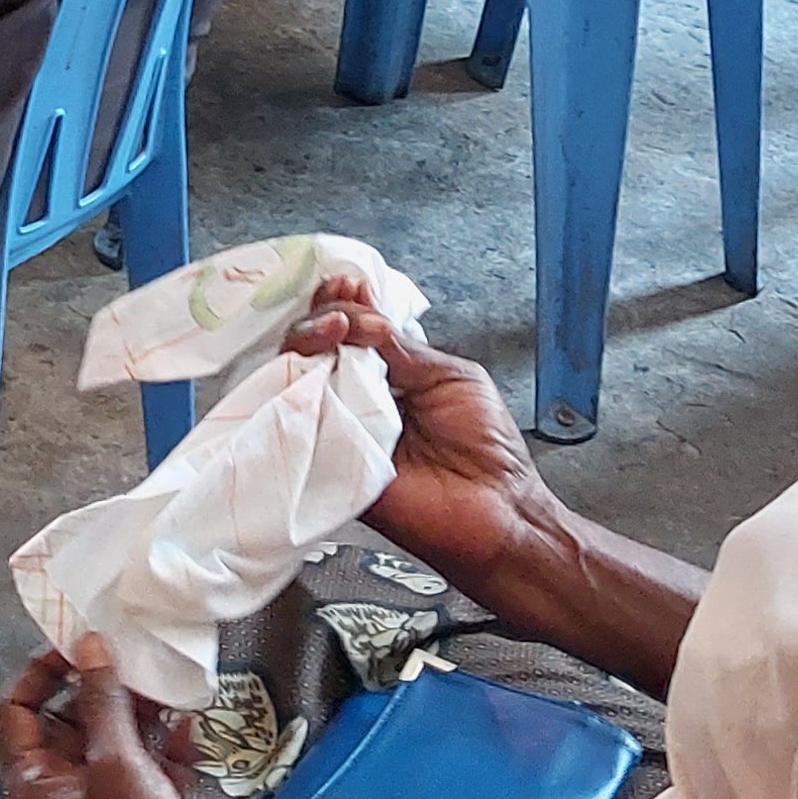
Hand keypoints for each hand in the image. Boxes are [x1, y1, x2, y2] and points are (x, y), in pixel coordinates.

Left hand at [0, 644, 242, 798]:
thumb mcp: (116, 763)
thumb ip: (102, 699)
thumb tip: (89, 644)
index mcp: (33, 787)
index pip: (18, 712)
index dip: (43, 671)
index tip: (78, 641)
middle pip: (69, 725)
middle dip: (100, 690)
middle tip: (130, 655)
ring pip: (112, 746)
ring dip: (137, 715)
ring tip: (164, 683)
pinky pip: (144, 773)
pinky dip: (162, 749)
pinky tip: (187, 727)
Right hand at [291, 278, 551, 594]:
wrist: (499, 513)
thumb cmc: (488, 452)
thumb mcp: (453, 377)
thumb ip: (404, 348)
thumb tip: (362, 317)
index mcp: (391, 373)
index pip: (351, 328)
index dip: (343, 302)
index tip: (348, 286)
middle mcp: (360, 397)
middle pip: (316, 346)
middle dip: (322, 316)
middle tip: (343, 312)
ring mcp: (342, 428)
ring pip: (298, 378)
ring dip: (309, 344)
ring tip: (335, 332)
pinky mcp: (331, 463)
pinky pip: (300, 425)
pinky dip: (302, 393)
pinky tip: (320, 375)